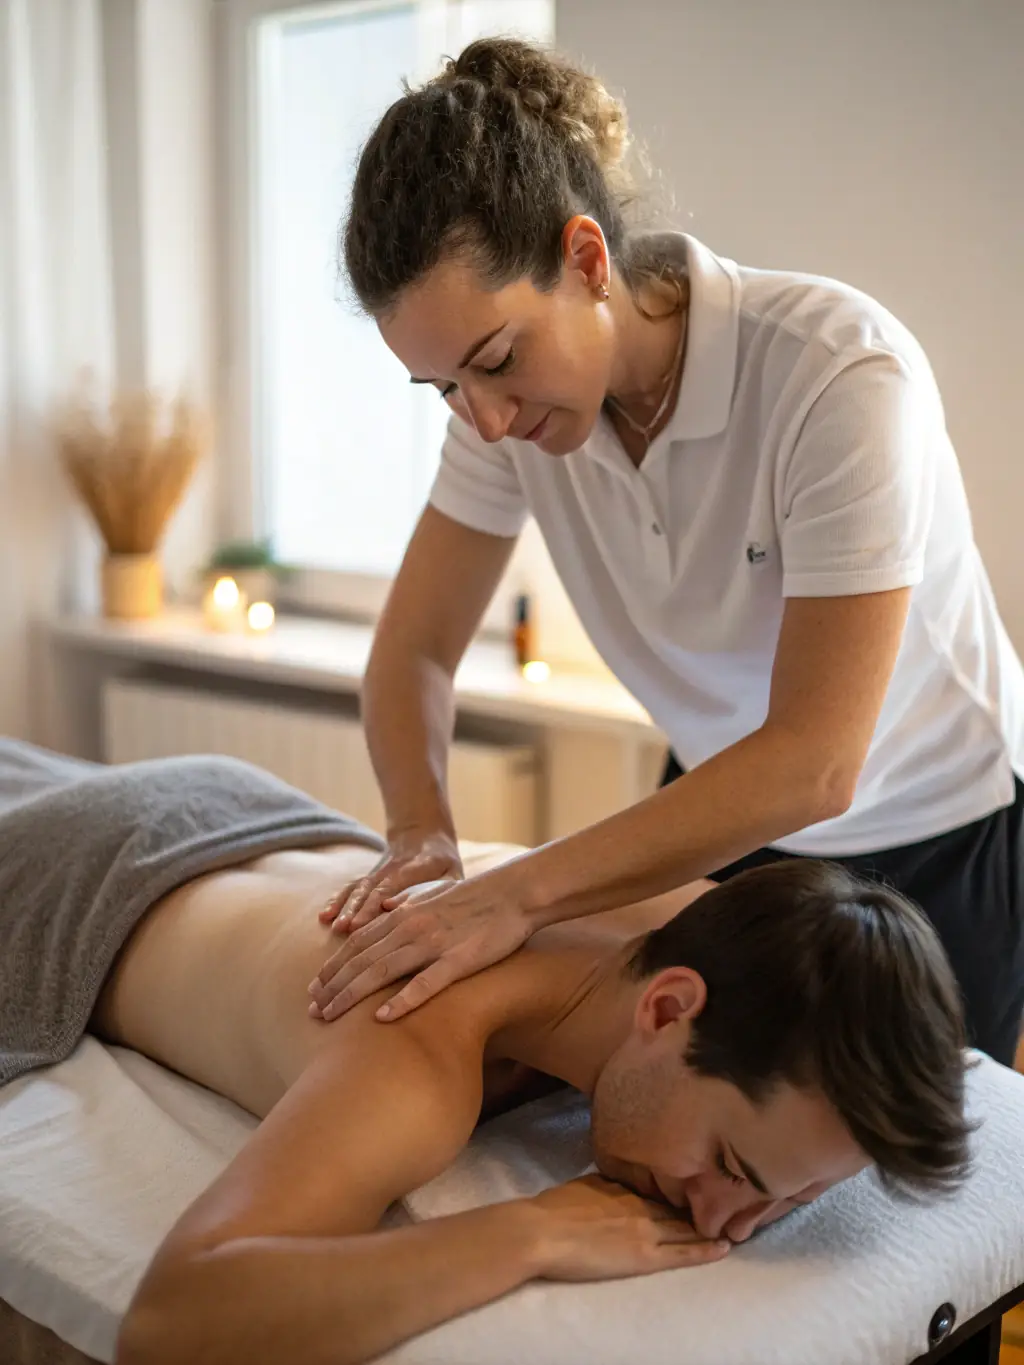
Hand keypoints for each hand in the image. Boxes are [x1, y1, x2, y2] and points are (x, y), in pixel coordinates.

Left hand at [308, 860, 533, 1022]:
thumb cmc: (477, 898)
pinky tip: (381, 1018)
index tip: (315, 988)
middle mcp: (410, 928)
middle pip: (361, 960)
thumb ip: (407, 906)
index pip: (357, 943)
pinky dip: (401, 1001)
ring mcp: (433, 944)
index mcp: (403, 915)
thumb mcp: (433, 897)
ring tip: (330, 1016)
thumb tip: (384, 911)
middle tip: (312, 1011)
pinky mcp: (458, 960)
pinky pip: (425, 984)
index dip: (333, 966)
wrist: (515, 892)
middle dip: (333, 986)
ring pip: (381, 971)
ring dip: (351, 995)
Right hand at [318, 831, 462, 933]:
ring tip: (334, 926)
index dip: (380, 901)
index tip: (369, 918)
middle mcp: (392, 868)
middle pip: (372, 888)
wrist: (423, 837)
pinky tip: (323, 916)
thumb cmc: (444, 865)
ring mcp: (377, 873)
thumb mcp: (453, 873)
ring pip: (359, 888)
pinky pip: (350, 888)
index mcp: (417, 866)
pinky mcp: (368, 878)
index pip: (395, 884)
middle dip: (359, 909)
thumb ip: (447, 890)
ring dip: (345, 907)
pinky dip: (337, 901)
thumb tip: (437, 911)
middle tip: (347, 929)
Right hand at [527, 1175, 730, 1280]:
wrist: (542, 1230)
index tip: (701, 1185)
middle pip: (678, 1204)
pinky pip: (681, 1253)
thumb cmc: (552, 1209)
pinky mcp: (644, 1256)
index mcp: (623, 1186)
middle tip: (728, 1202)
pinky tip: (723, 1247)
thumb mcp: (583, 1185)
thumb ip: (605, 1185)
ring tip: (733, 1223)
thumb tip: (615, 1187)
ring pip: (685, 1227)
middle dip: (703, 1204)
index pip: (660, 1187)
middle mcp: (639, 1203)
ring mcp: (644, 1229)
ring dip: (709, 1225)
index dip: (682, 1188)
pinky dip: (704, 1250)